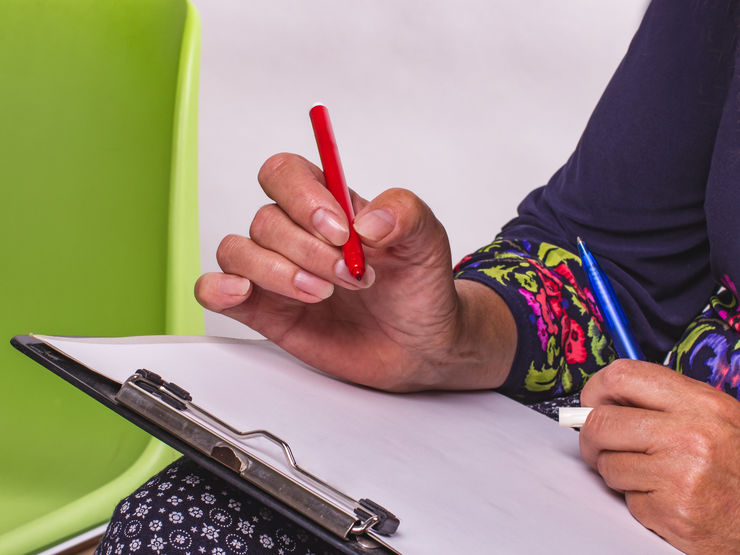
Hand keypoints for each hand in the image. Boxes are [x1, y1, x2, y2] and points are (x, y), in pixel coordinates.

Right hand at [195, 153, 515, 390]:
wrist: (420, 345)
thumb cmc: (417, 288)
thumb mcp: (428, 241)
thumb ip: (405, 213)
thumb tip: (367, 220)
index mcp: (328, 205)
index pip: (285, 173)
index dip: (303, 197)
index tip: (341, 231)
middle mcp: (295, 234)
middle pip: (266, 220)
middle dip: (309, 251)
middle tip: (352, 277)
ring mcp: (275, 271)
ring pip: (238, 252)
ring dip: (277, 273)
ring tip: (324, 295)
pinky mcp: (264, 310)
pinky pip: (214, 289)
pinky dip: (218, 288)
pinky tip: (242, 293)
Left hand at [580, 360, 739, 553]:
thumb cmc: (739, 468)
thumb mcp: (716, 419)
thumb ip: (664, 403)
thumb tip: (604, 400)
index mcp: (701, 404)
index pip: (623, 376)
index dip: (596, 389)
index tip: (591, 402)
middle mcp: (690, 435)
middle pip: (601, 422)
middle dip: (591, 436)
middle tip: (599, 445)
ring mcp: (680, 475)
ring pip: (607, 464)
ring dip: (617, 473)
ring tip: (649, 477)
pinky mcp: (672, 511)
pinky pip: (627, 500)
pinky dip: (639, 502)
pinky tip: (666, 499)